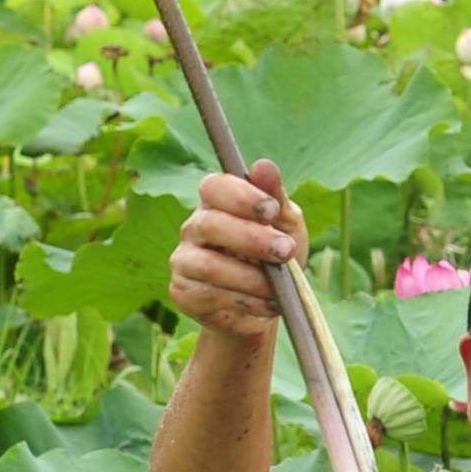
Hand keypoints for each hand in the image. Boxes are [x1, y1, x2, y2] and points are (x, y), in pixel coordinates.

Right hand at [168, 158, 305, 340]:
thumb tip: (264, 166)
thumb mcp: (287, 226)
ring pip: (208, 265)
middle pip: (210, 224)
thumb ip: (277, 197)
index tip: (272, 210)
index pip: (213, 186)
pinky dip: (246, 301)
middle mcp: (193, 228)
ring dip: (250, 277)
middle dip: (251, 238)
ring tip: (279, 288)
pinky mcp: (183, 294)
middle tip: (286, 251)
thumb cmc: (276, 256)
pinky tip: (268, 304)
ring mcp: (184, 261)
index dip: (241, 196)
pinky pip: (210, 296)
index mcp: (216, 203)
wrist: (268, 305)